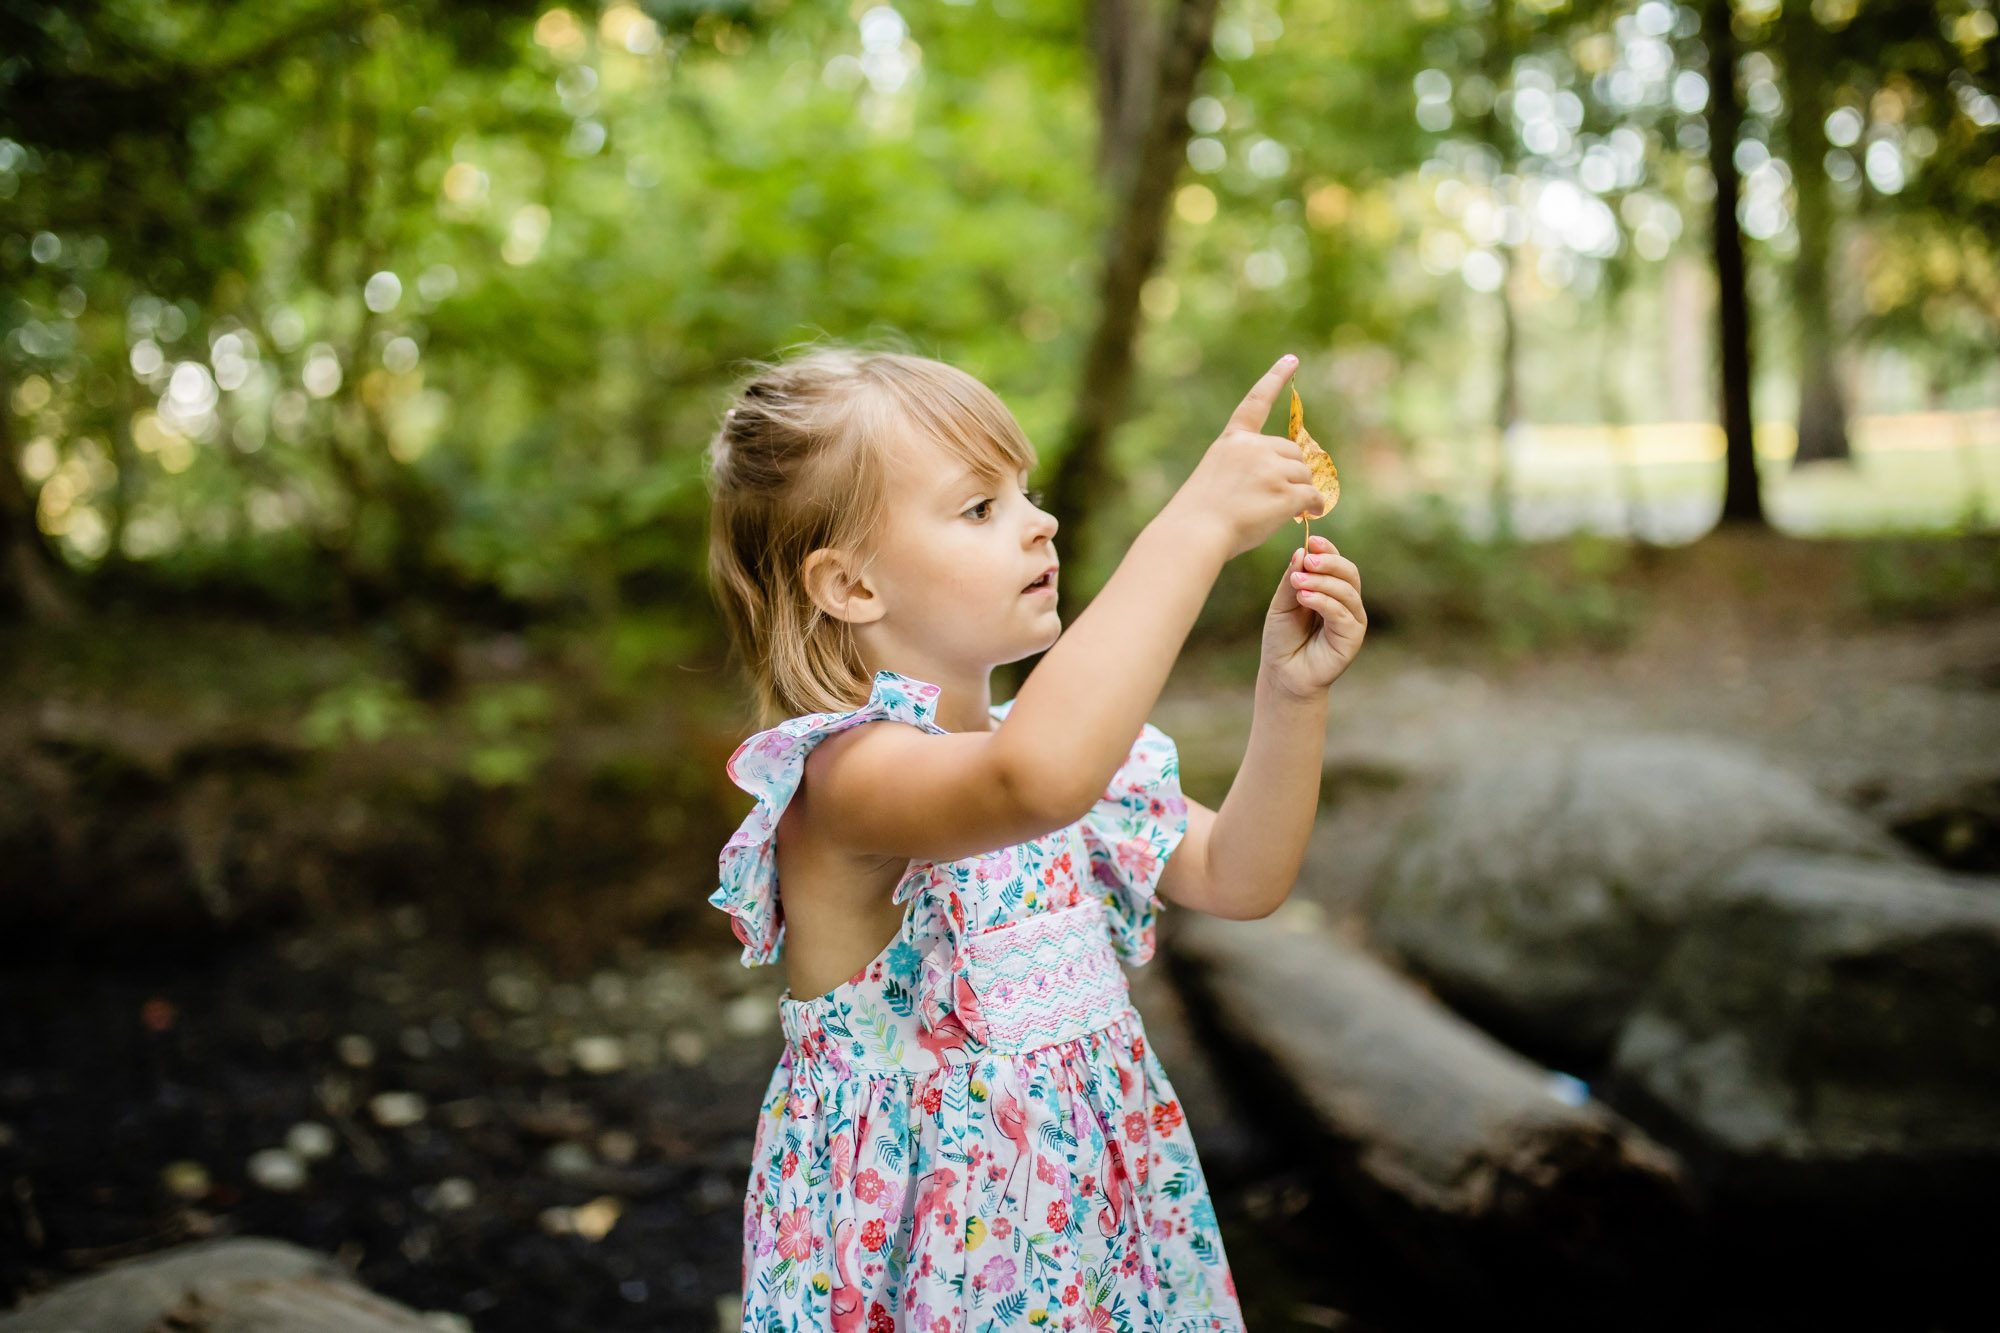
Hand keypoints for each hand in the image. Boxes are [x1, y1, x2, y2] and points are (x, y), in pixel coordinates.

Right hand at [1159, 355, 1328, 559]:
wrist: (1194, 533)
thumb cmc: (1199, 515)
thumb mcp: (1215, 477)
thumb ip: (1247, 469)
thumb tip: (1289, 481)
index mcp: (1233, 440)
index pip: (1257, 400)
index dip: (1275, 378)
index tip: (1292, 359)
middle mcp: (1254, 448)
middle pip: (1293, 453)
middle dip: (1293, 473)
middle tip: (1283, 497)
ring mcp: (1271, 469)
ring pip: (1304, 476)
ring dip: (1303, 492)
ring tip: (1290, 511)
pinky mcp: (1285, 493)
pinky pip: (1312, 496)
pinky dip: (1315, 506)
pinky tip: (1312, 514)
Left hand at [1262, 534, 1364, 696]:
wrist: (1282, 673)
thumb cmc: (1282, 638)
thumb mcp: (1282, 603)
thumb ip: (1292, 579)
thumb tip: (1302, 551)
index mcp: (1331, 591)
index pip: (1337, 563)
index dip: (1328, 550)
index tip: (1312, 540)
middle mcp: (1346, 603)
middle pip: (1349, 573)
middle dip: (1329, 563)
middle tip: (1308, 560)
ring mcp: (1352, 620)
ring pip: (1347, 591)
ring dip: (1322, 582)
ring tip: (1298, 582)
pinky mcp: (1352, 638)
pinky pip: (1342, 613)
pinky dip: (1324, 601)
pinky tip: (1305, 597)